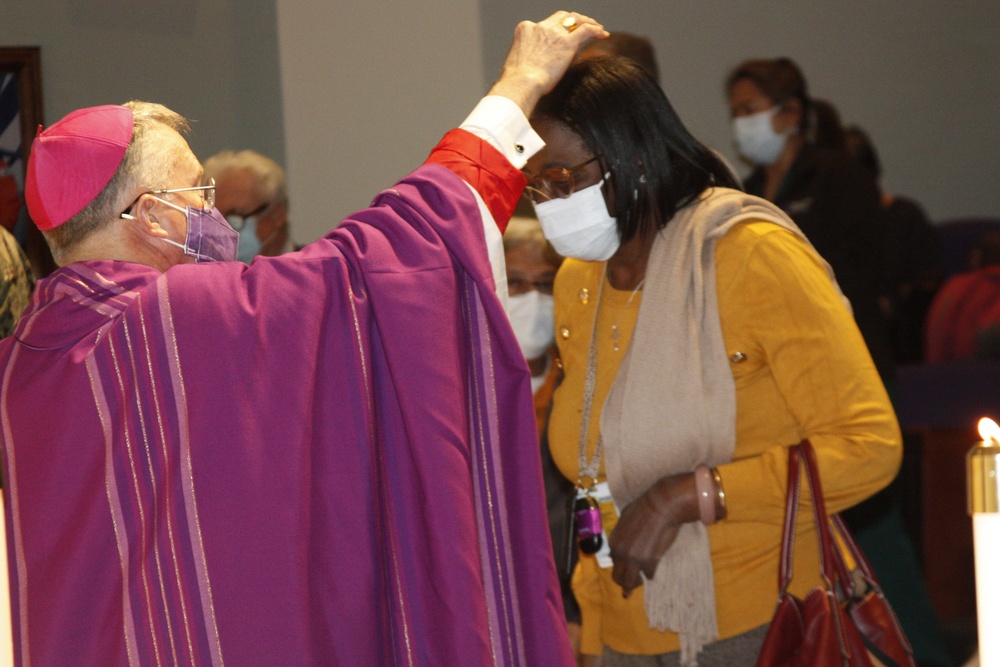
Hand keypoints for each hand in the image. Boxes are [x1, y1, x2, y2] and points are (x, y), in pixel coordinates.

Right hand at [488, 11, 606, 117]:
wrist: (520, 84)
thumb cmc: (517, 82)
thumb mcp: (519, 63)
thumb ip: (529, 57)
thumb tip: (539, 66)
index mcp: (525, 29)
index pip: (544, 24)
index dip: (555, 29)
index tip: (562, 36)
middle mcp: (539, 27)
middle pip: (560, 17)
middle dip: (573, 20)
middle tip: (582, 27)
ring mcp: (554, 33)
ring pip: (575, 19)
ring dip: (587, 22)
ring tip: (597, 29)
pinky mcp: (567, 42)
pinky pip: (586, 30)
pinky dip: (596, 30)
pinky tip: (603, 35)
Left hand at [609, 473, 698, 597]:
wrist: (660, 506)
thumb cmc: (644, 508)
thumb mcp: (625, 520)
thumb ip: (622, 535)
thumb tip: (623, 542)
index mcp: (614, 543)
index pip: (613, 562)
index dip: (621, 567)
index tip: (627, 569)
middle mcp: (620, 553)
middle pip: (618, 577)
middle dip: (625, 582)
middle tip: (634, 582)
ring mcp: (634, 559)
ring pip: (630, 582)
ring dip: (636, 583)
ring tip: (642, 580)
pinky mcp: (649, 562)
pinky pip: (649, 574)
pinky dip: (652, 573)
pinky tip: (655, 569)